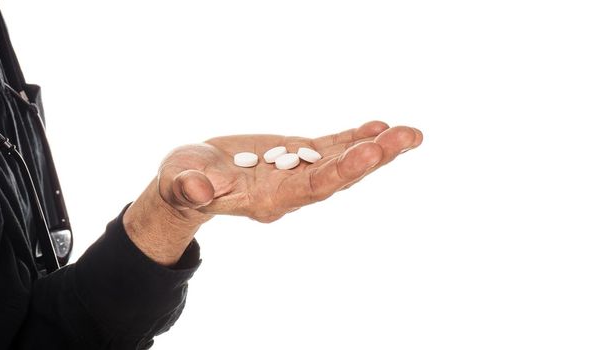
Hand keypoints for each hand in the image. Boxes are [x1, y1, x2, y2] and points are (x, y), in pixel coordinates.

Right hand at [124, 121, 422, 264]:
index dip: (339, 171)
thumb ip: (190, 187)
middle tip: (406, 139)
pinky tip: (381, 128)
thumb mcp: (180, 182)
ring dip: (376, 148)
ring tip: (411, 134)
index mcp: (267, 200)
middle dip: (371, 159)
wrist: (192, 180)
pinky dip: (355, 138)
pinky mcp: (296, 156)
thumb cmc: (183, 182)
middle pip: (337, 176)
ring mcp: (297, 173)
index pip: (310, 188)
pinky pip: (331, 149)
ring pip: (342, 161)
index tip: (368, 153)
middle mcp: (290, 191)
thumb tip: (200, 189)